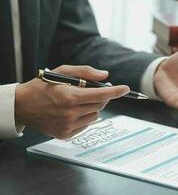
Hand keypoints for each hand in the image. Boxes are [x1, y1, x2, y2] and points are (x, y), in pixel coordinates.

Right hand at [15, 65, 129, 138]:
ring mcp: (67, 126)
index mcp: (70, 97)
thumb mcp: (62, 72)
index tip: (125, 89)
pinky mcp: (65, 134)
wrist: (23, 105)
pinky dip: (84, 117)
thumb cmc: (43, 86)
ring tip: (78, 102)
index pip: (100, 95)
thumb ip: (85, 72)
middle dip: (102, 97)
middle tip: (94, 91)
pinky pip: (86, 125)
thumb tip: (105, 76)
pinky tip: (72, 112)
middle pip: (100, 106)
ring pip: (95, 116)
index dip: (115, 91)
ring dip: (93, 108)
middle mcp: (70, 114)